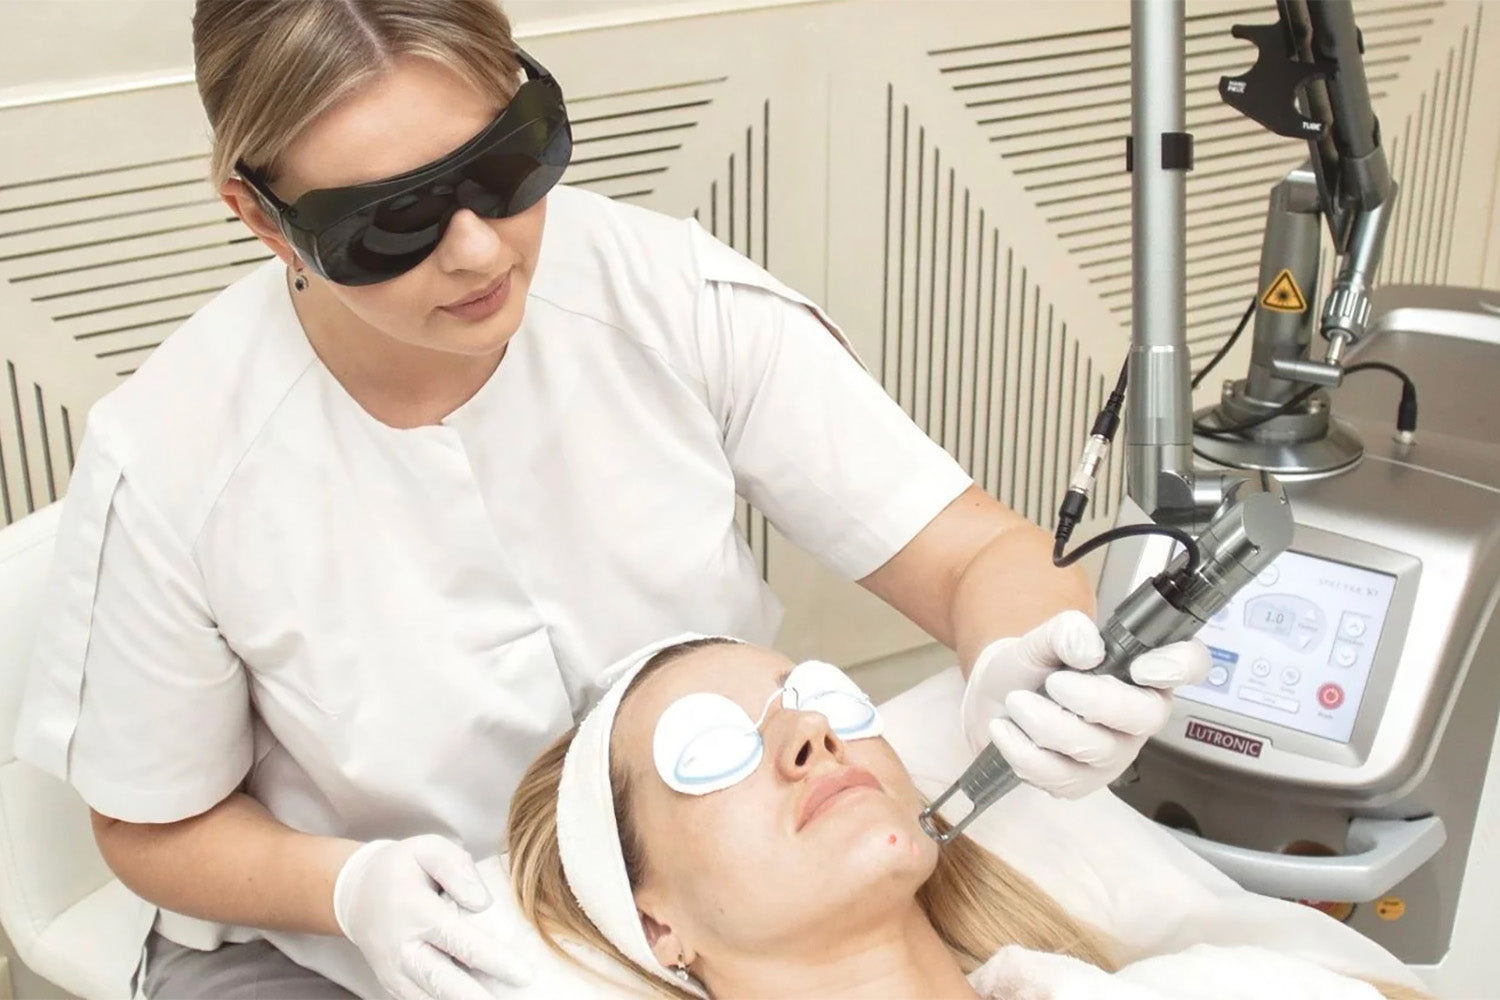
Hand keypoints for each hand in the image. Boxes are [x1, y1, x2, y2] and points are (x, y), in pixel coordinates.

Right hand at [334, 836, 531, 999]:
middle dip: (479, 998)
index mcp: (414, 910)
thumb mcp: (428, 849)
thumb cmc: (403, 868)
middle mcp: (402, 948)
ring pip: (433, 998)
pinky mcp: (394, 986)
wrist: (357, 894)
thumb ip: (457, 868)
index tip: (524, 974)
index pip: (459, 941)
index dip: (494, 960)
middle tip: (516, 998)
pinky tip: (477, 997)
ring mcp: (395, 972)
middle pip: (444, 983)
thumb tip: (482, 902)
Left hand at [959, 609, 1210, 797]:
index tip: (1140, 667)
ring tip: (1017, 702)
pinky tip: (1007, 730)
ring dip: (1045, 722)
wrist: (997, 700)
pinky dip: (1022, 750)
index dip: (1179, 666)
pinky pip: (1059, 776)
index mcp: (1143, 671)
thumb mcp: (1042, 638)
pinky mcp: (1082, 783)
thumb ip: (1066, 630)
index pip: (1190, 663)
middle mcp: (1139, 716)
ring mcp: (1114, 754)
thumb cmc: (1033, 667)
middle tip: (1053, 682)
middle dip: (1092, 699)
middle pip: (1144, 716)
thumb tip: (1088, 649)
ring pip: (1096, 748)